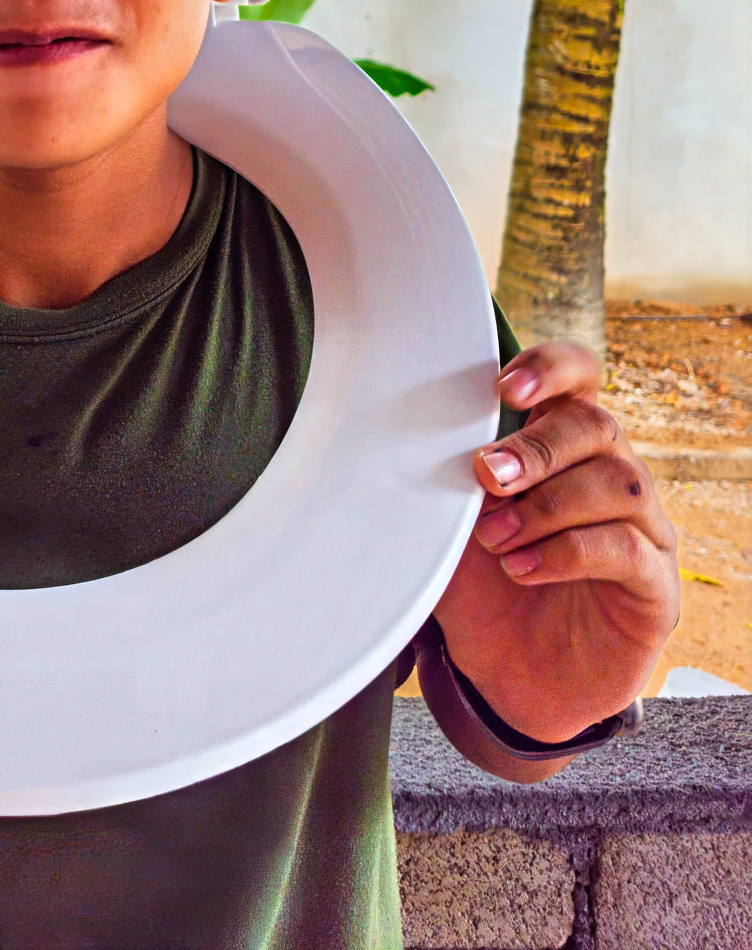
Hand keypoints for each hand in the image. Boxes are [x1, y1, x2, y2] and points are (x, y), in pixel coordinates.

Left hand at [434, 338, 678, 743]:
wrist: (511, 681)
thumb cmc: (484, 591)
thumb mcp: (448, 531)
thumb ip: (439, 484)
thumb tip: (396, 440)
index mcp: (562, 447)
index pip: (579, 378)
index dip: (551, 368)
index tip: (504, 387)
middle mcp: (610, 476)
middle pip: (597, 425)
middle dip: (535, 446)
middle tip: (484, 477)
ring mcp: (641, 529)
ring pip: (619, 481)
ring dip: (548, 504)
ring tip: (495, 539)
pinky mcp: (654, 585)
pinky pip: (628, 548)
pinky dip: (569, 552)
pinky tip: (524, 569)